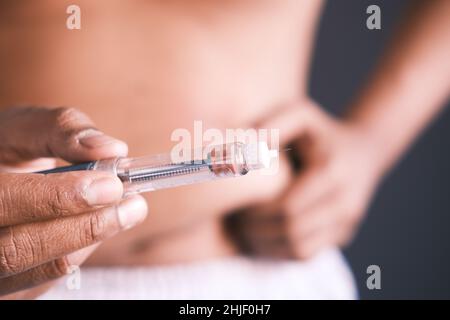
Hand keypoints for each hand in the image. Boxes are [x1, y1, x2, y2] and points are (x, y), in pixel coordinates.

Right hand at [0, 106, 147, 297]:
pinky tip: (98, 222)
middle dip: (86, 226)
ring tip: (128, 210)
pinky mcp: (12, 287)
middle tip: (132, 205)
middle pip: (20, 249)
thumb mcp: (23, 129)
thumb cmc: (7, 151)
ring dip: (94, 238)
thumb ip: (62, 130)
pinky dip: (84, 248)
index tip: (110, 185)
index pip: (2, 202)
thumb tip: (112, 149)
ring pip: (46, 267)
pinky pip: (54, 276)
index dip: (58, 197)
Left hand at [227, 100, 383, 259]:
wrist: (364, 151)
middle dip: (257, 230)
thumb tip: (248, 145)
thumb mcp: (302, 114)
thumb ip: (275, 123)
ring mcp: (347, 222)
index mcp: (331, 172)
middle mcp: (345, 201)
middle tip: (236, 221)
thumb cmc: (321, 131)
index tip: (239, 204)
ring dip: (266, 245)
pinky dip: (280, 251)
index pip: (287, 207)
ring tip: (245, 231)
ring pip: (299, 249)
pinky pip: (308, 254)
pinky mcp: (344, 235)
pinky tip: (263, 237)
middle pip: (292, 231)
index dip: (257, 211)